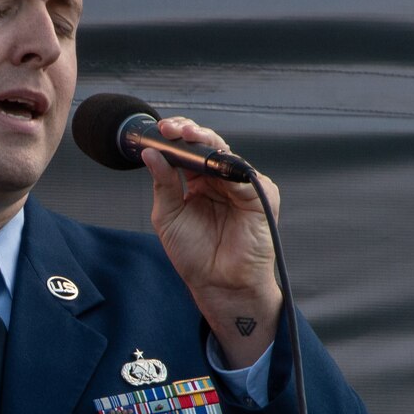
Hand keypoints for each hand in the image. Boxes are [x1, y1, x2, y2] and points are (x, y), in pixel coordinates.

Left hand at [143, 117, 283, 368]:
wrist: (218, 285)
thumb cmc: (195, 255)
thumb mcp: (168, 216)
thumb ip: (164, 184)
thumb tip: (151, 153)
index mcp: (199, 182)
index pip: (188, 150)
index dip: (175, 137)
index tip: (159, 130)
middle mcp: (221, 180)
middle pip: (208, 146)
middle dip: (189, 133)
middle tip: (171, 129)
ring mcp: (242, 187)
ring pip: (226, 154)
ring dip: (207, 143)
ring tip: (187, 137)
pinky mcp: (262, 197)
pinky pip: (246, 176)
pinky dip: (228, 167)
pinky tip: (213, 162)